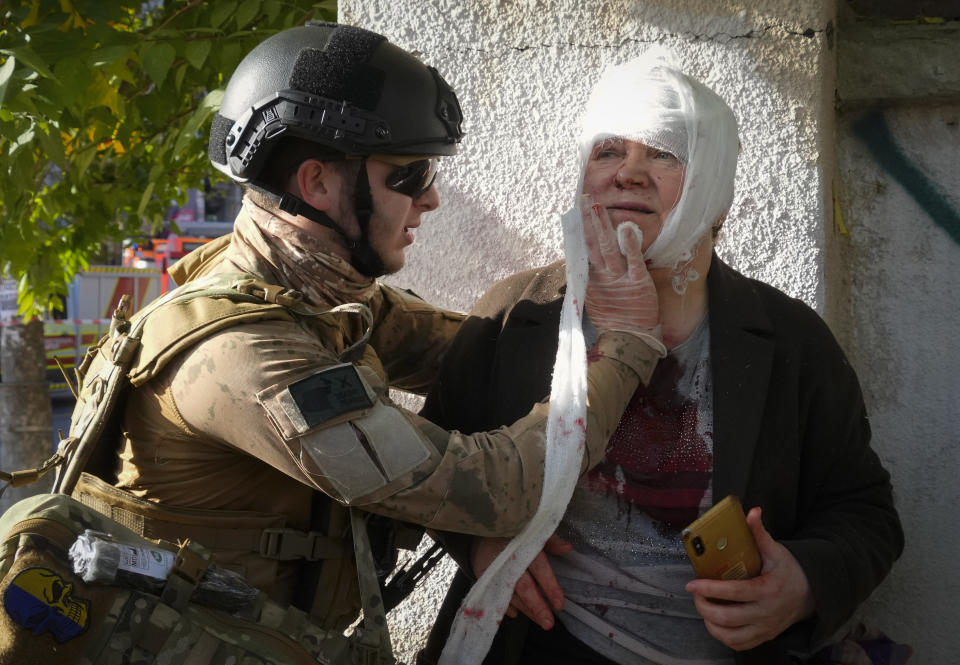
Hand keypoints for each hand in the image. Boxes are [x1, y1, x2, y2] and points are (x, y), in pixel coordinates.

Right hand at [470, 534, 572, 629]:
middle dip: (537, 606)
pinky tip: (518, 614)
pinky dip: (507, 607)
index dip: (550, 587)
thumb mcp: (532, 531)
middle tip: (549, 623)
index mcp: (523, 547)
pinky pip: (496, 597)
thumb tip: (568, 548)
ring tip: (541, 621)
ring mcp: (494, 572)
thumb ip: (551, 542)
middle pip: (524, 587)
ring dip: (526, 610)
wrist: (481, 531)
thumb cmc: (513, 532)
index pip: (539, 569)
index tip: (560, 604)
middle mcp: (508, 561)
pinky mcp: (484, 578)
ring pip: (512, 596)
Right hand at [581, 197, 659, 335]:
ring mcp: (619, 279)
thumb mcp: (596, 300)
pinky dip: (629, 244)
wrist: (629, 342)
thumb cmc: (615, 322)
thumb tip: (582, 264)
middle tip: (584, 199)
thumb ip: (590, 280)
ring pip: (608, 249)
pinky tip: (625, 227)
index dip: (581, 229)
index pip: (584, 249)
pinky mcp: (638, 284)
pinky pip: (633, 260)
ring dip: (602, 227)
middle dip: (589, 221)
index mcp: (592, 280)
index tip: (577, 211)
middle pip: (593, 244)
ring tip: (597, 207)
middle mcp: (603, 277)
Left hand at [684, 507, 815, 650]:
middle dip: (704, 607)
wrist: (811, 595)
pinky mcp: (763, 637)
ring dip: (710, 623)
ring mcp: (765, 628)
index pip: (734, 592)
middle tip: (695, 595)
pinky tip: (714, 621)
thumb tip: (751, 512)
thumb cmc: (789, 571)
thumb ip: (759, 534)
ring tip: (703, 606)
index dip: (710, 589)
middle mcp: (767, 613)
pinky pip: (738, 644)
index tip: (692, 584)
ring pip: (730, 635)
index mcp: (768, 590)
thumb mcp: (776, 551)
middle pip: (728, 618)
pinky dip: (722, 635)